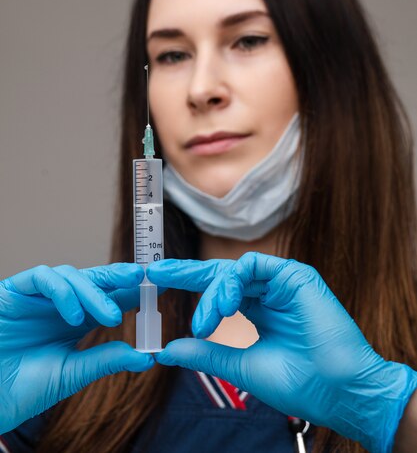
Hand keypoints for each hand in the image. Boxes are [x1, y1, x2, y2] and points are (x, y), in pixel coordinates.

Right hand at [0, 263, 153, 433]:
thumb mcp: (72, 373)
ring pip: (72, 274)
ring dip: (95, 291)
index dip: (132, 290)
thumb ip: (105, 360)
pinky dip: (63, 292)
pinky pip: (43, 278)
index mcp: (76, 320)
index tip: (159, 288)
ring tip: (111, 317)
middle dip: (119, 276)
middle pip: (94, 279)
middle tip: (142, 279)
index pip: (109, 296)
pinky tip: (75, 316)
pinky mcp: (15, 291)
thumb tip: (147, 357)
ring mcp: (38, 296)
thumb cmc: (24, 387)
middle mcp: (60, 303)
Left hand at [147, 253, 416, 452]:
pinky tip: (225, 304)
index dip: (187, 284)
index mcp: (259, 311)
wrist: (339, 391)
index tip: (155, 284)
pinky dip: (233, 281)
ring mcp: (282, 282)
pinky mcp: (295, 275)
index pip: (217, 291)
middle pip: (220, 274)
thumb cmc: (299, 384)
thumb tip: (169, 349)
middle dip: (186, 273)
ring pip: (233, 271)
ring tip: (207, 320)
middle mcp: (268, 293)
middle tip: (156, 275)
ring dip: (213, 292)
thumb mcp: (242, 366)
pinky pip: (255, 265)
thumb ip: (207, 353)